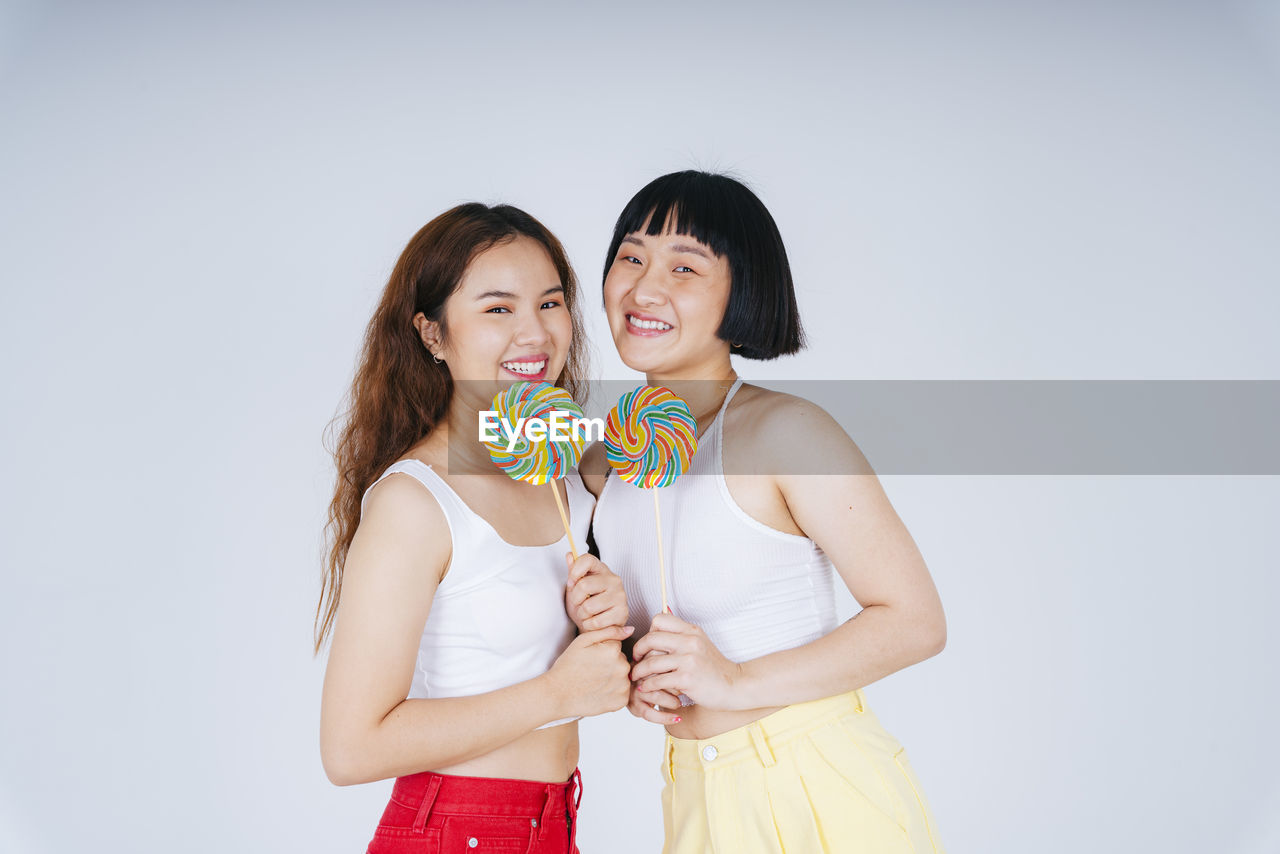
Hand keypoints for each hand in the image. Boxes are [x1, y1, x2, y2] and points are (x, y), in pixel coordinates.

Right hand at [546, 625, 633, 717]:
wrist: (558, 694)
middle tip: (592, 671)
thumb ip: (609, 631)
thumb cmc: (568, 666)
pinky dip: (613, 692)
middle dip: (610, 664)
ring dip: (613, 678)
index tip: (592, 660)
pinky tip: (599, 692)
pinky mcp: (621, 701)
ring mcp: (623, 686)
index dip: (603, 652)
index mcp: (613, 650)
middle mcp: (622, 667)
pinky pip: (622, 692)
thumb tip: (630, 629)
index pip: (616, 646)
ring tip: (594, 682)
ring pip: (622, 677)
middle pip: (621, 661)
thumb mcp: (583, 640)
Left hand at [565, 553, 628, 630]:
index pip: (587, 559)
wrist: (598, 626)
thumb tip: (569, 555)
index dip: (575, 571)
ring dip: (582, 615)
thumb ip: (573, 572)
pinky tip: (593, 622)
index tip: (571, 583)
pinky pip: (596, 621)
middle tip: (579, 604)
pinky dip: (589, 625)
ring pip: (589, 606)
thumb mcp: (576, 588)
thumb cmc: (586, 604)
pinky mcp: (622, 612)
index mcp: (601, 569)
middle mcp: (613, 579)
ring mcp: (620, 595)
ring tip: (586, 614)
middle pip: (584, 585)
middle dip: (575, 599)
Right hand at [626, 662, 683, 724]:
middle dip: (674, 686)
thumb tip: (697, 660)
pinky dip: (665, 717)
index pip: (660, 661)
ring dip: (671, 701)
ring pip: (655, 695)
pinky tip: (678, 718)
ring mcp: (636, 690)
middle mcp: (639, 674)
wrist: (654, 693)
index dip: (675, 669)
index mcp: (647, 660)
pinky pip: (649, 714)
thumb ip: (676, 660)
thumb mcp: (670, 666)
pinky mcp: (635, 706)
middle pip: (657, 677)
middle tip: (685, 689)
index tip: (688, 675)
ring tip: (679, 702)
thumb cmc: (666, 677)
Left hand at [631, 613, 745, 711]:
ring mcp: (689, 659)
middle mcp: (690, 641)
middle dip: (638, 651)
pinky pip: (658, 680)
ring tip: (636, 677)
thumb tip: (663, 613)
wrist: (734, 685)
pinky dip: (648, 686)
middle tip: (635, 660)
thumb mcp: (700, 643)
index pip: (659, 619)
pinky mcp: (687, 678)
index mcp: (691, 630)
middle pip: (651, 639)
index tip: (647, 645)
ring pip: (651, 662)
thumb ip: (681, 633)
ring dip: (639, 671)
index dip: (648, 631)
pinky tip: (646, 688)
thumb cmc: (714, 667)